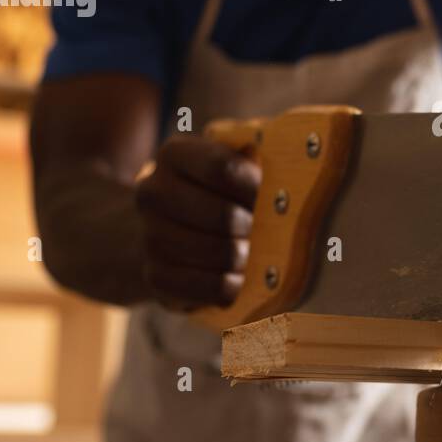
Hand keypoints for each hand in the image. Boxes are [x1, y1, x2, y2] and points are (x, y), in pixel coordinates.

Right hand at [134, 136, 261, 309]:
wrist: (164, 227)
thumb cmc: (212, 190)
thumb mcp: (227, 161)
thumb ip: (253, 158)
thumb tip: (292, 162)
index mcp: (173, 155)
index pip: (222, 168)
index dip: (255, 186)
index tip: (269, 194)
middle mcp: (152, 192)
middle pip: (223, 215)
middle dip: (253, 226)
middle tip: (264, 229)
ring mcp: (149, 236)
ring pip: (218, 252)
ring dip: (244, 257)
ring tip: (252, 252)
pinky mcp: (155, 276)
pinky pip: (208, 287)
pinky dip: (231, 286)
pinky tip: (238, 278)